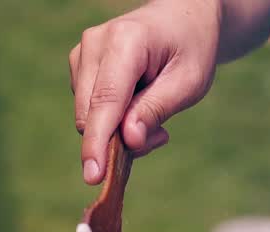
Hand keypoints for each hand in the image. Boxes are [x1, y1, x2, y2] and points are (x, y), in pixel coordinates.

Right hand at [69, 0, 221, 183]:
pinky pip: (88, 110)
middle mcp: (95, 44)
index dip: (99, 142)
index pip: (105, 100)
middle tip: (160, 136)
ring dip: (117, 131)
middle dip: (119, 139)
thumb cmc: (191, 48)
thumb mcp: (190, 81)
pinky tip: (136, 107)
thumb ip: (157, 110)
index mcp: (126, 41)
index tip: (93, 176)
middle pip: (91, 114)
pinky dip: (110, 120)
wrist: (181, 18)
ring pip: (87, 116)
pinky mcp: (79, 65)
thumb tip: (128, 140)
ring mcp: (82, 53)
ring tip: (153, 115)